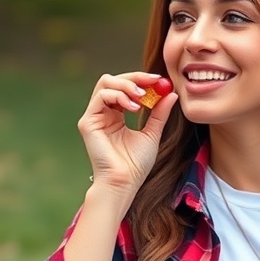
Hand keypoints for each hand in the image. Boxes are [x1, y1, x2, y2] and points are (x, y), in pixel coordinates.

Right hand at [77, 72, 177, 193]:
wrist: (125, 182)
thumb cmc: (136, 165)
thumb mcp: (152, 133)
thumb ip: (159, 113)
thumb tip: (171, 93)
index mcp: (115, 115)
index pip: (124, 87)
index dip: (141, 79)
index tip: (159, 80)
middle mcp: (102, 113)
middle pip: (113, 80)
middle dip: (134, 77)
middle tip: (153, 81)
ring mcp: (94, 117)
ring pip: (105, 83)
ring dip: (127, 86)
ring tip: (143, 98)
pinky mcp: (88, 122)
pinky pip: (101, 97)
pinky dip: (119, 96)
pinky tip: (134, 108)